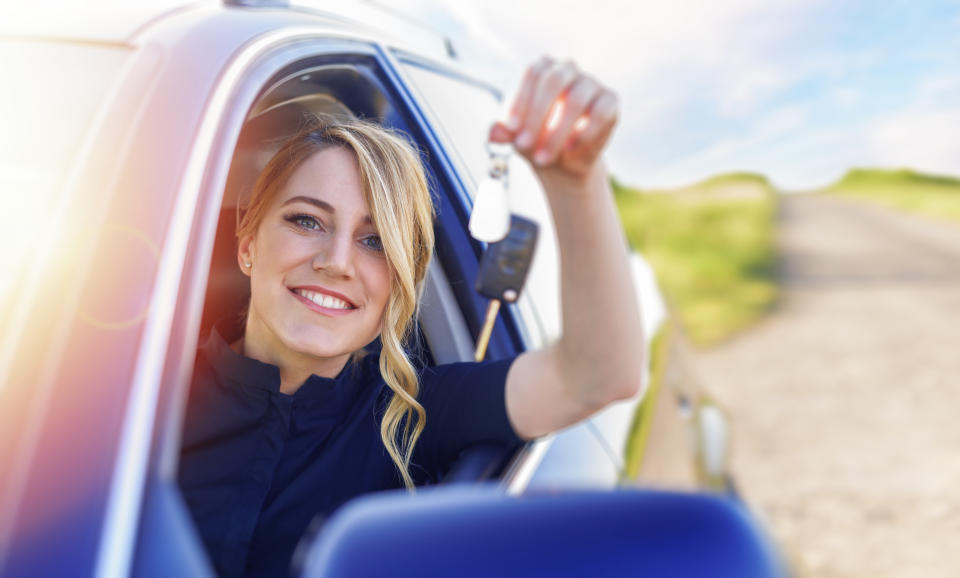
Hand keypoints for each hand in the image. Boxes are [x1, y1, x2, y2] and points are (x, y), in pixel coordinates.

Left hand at [489, 57, 618, 183]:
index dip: (521, 101)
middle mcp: (568, 69)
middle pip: (554, 81)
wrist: (563, 162)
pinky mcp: (610, 101)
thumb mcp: (516, 137)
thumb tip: (494, 132)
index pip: (533, 74)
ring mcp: (591, 83)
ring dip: (557, 132)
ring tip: (543, 158)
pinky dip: (585, 132)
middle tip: (523, 145)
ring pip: (576, 100)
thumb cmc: (535, 140)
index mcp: (543, 69)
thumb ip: (504, 132)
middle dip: (537, 116)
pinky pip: (601, 112)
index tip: (511, 130)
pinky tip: (570, 148)